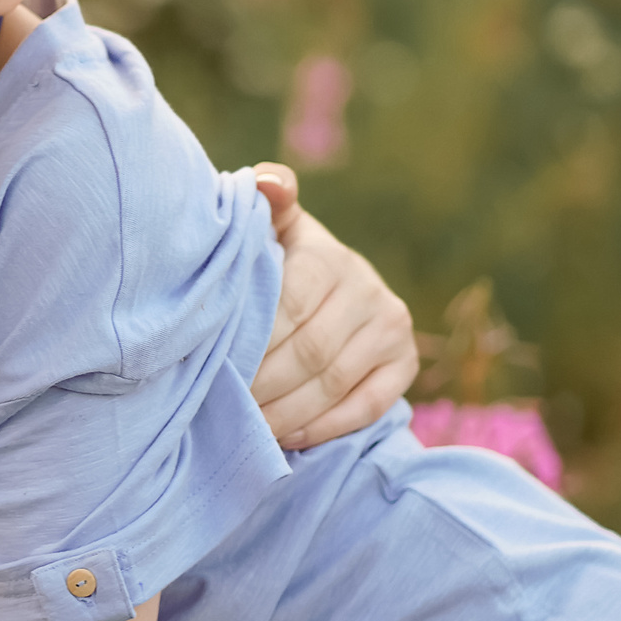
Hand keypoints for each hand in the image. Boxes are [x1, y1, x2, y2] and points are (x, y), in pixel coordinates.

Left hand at [250, 164, 418, 449]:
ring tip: (249, 429)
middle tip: (226, 407)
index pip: (289, 306)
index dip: (253, 343)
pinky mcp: (405, 364)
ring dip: (287, 413)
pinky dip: (324, 427)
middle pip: (310, 352)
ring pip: (334, 383)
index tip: (215, 368)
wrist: (331, 284)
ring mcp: (393, 328)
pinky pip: (367, 407)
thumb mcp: (271, 227)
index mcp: (331, 257)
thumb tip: (269, 183)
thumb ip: (265, 202)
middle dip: (263, 385)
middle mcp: (370, 290)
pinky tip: (288, 437)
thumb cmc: (280, 259)